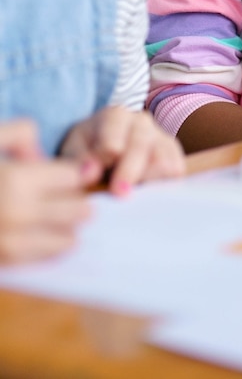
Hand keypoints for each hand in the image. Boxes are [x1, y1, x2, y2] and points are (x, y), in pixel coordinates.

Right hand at [0, 120, 96, 263]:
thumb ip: (19, 135)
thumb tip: (40, 154)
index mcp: (16, 180)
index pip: (75, 178)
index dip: (79, 174)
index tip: (80, 173)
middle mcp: (17, 213)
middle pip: (78, 210)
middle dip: (79, 202)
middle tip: (73, 200)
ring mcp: (9, 240)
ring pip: (67, 237)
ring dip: (69, 228)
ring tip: (62, 222)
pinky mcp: (3, 259)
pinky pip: (42, 256)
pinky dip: (51, 247)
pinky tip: (48, 238)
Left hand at [60, 107, 184, 196]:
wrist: (106, 149)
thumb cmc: (88, 149)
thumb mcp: (74, 150)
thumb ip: (80, 160)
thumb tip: (91, 175)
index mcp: (116, 115)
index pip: (115, 132)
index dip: (105, 154)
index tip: (94, 176)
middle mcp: (143, 122)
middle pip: (141, 145)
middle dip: (129, 171)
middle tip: (119, 194)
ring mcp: (162, 138)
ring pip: (163, 158)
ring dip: (148, 180)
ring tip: (135, 197)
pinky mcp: (174, 156)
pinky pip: (177, 170)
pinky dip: (164, 184)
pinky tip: (148, 194)